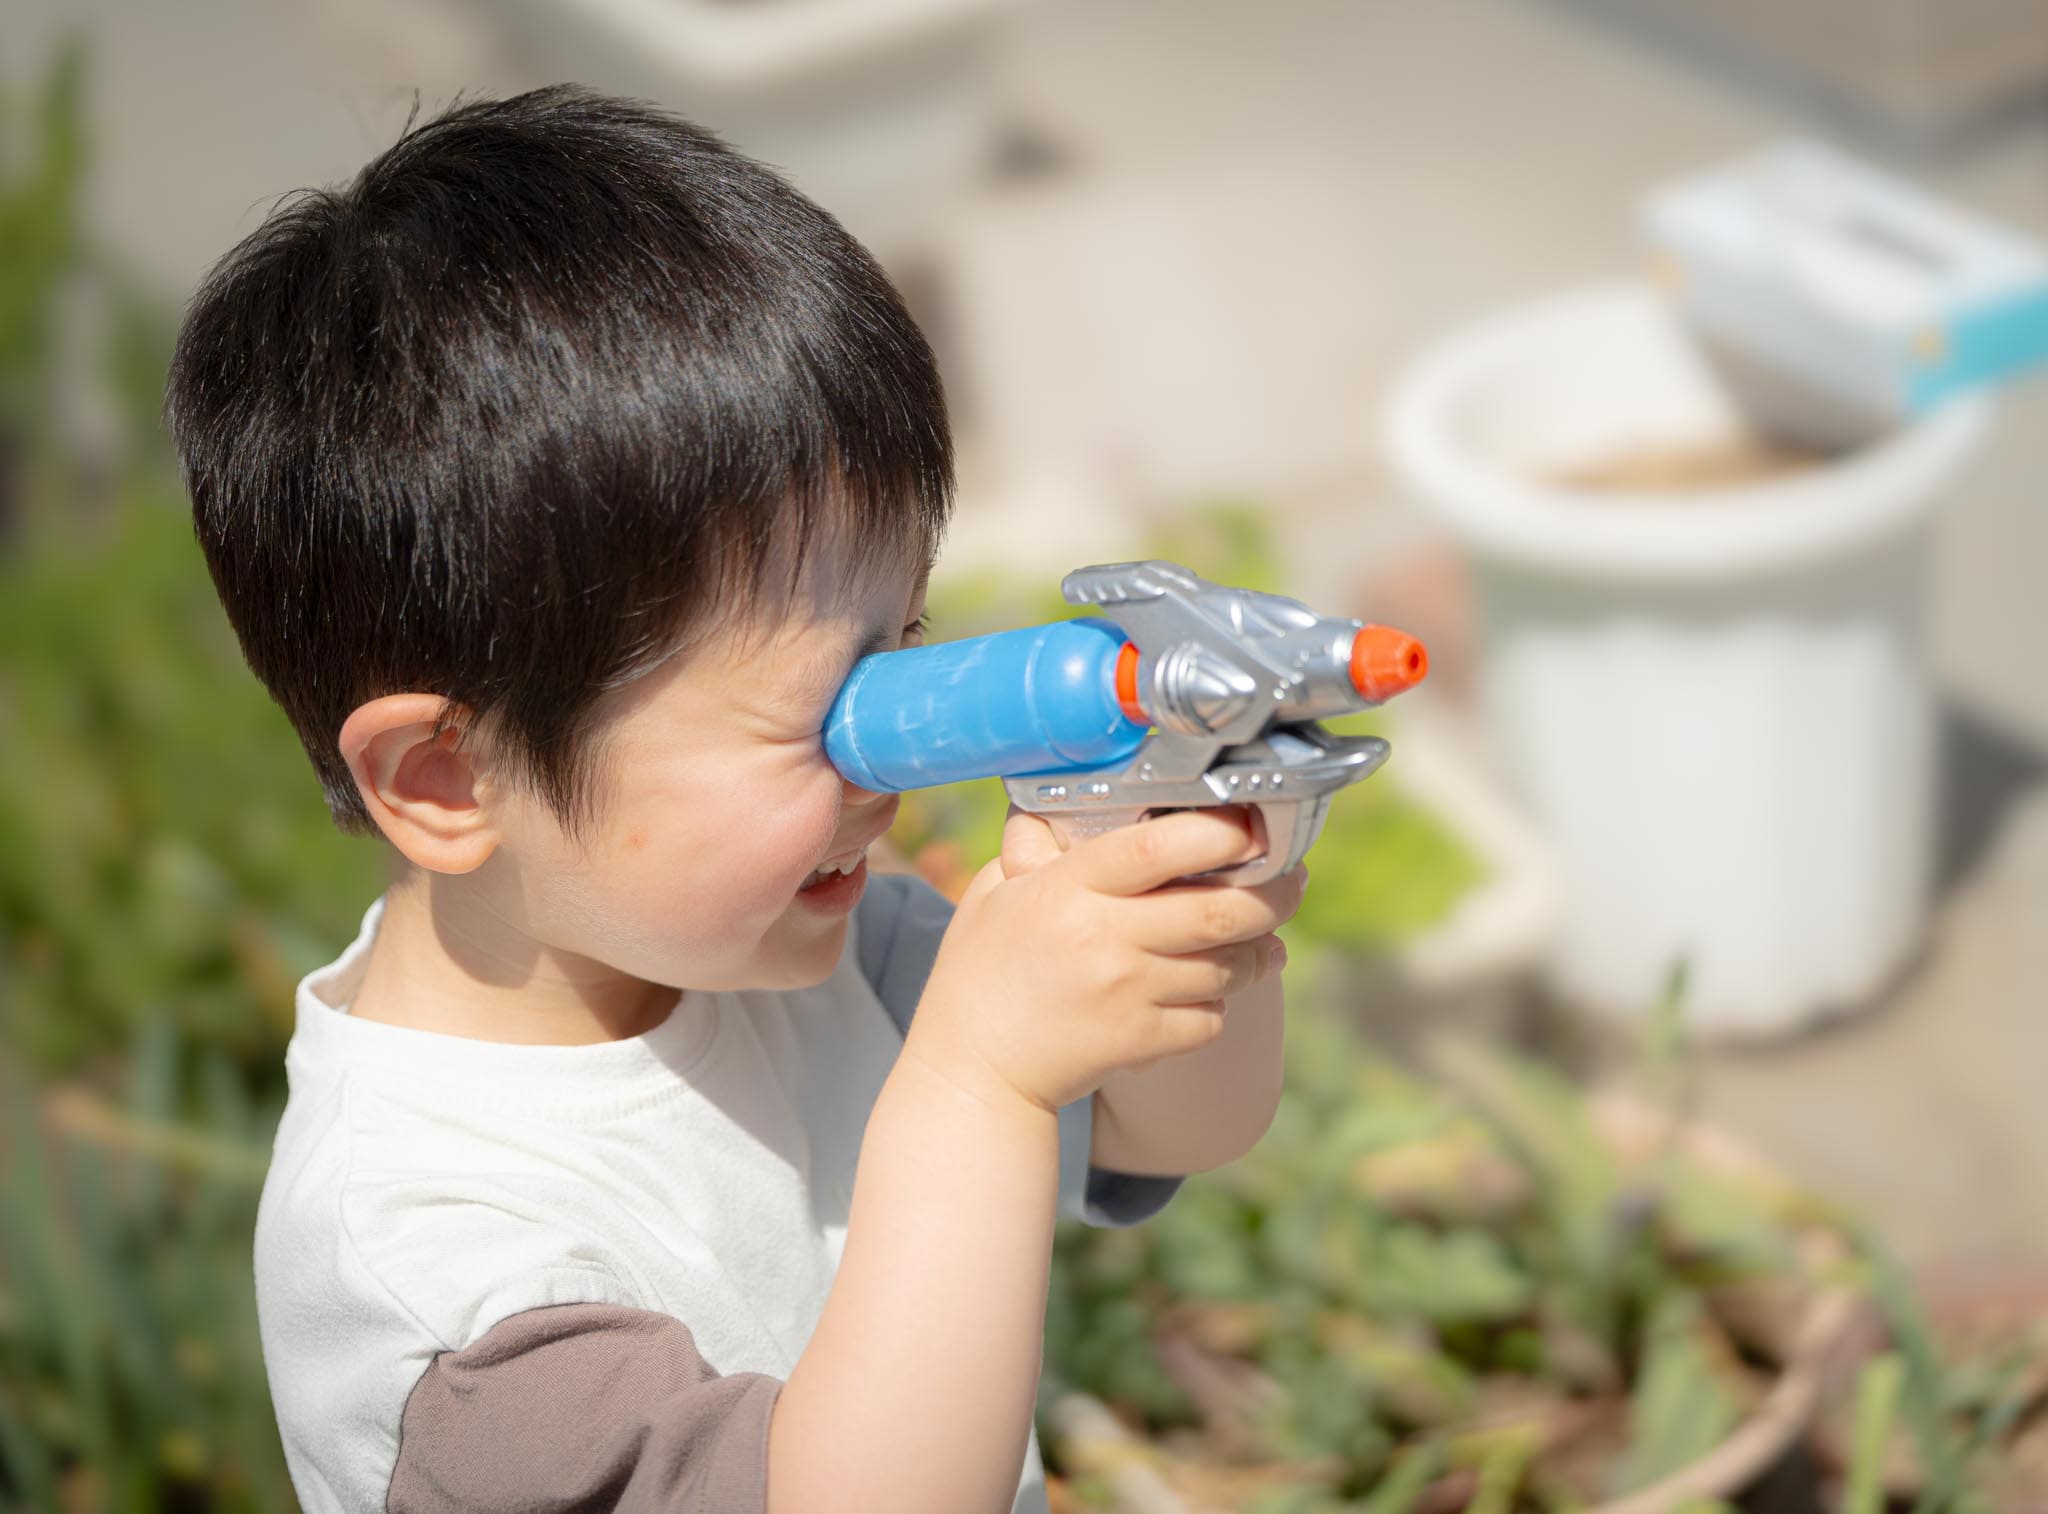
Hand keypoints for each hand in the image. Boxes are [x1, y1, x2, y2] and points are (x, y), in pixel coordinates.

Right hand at [903, 806, 1304, 1115]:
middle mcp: (1104, 938)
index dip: (1217, 832)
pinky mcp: (1141, 1042)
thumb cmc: (982, 970)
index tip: (1251, 823)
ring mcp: (1127, 994)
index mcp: (1068, 888)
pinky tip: (1209, 989)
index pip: (1157, 848)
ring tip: (1260, 937)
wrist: (974, 1068)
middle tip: (1293, 879)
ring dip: (1254, 951)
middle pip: (1219, 910)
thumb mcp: (996, 891)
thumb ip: (1040, 846)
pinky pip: (1210, 1017)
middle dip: (1274, 892)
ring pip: (1226, 966)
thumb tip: (1083, 806)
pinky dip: (1217, 1003)